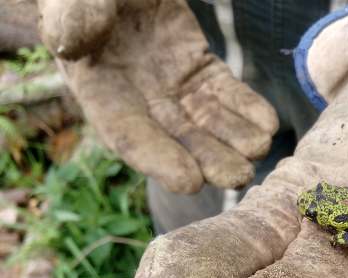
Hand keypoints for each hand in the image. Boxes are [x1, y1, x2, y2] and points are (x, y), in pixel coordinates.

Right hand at [38, 0, 277, 193]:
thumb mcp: (74, 2)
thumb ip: (73, 19)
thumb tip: (71, 40)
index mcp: (100, 90)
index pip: (130, 136)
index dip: (159, 160)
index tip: (189, 181)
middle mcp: (139, 99)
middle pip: (178, 139)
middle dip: (210, 160)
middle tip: (239, 176)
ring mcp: (174, 87)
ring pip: (208, 122)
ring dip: (235, 139)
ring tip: (261, 149)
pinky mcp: (200, 69)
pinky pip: (226, 94)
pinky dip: (247, 109)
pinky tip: (268, 123)